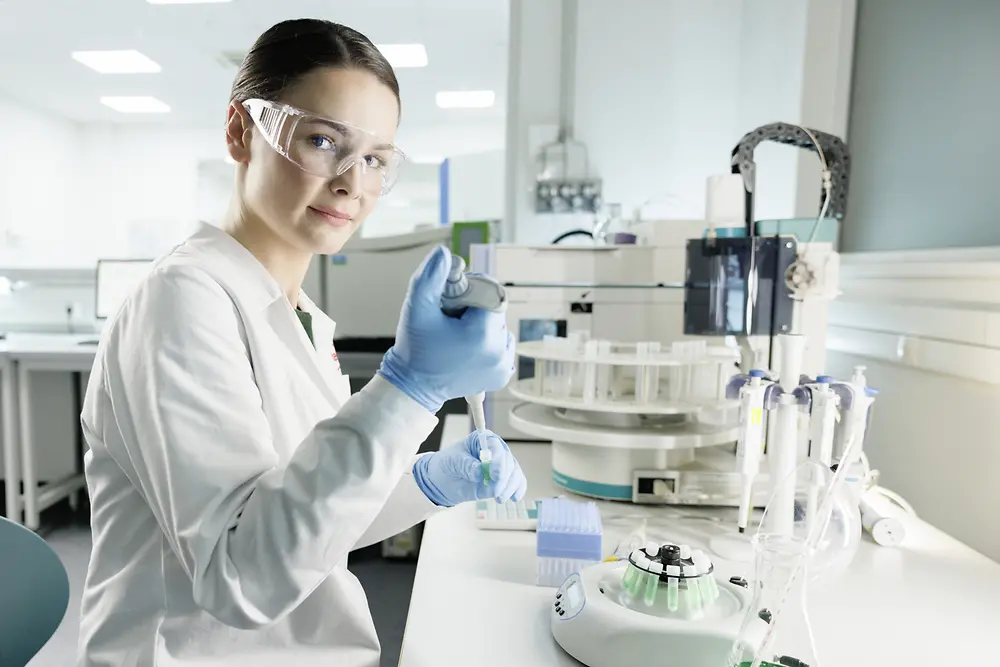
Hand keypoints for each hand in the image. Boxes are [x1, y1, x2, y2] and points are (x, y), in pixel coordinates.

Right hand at [378, 246, 514, 412]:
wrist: (414, 386)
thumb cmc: (415, 348)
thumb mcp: (417, 308)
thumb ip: (430, 277)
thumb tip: (444, 253)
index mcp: (483, 335)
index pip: (490, 292)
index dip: (470, 292)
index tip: (452, 305)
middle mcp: (500, 352)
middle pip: (495, 309)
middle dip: (475, 309)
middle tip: (451, 320)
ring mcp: (503, 366)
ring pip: (499, 326)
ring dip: (482, 325)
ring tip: (457, 336)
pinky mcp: (501, 375)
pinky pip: (502, 344)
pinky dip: (488, 341)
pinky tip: (467, 347)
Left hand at [412, 430, 526, 506]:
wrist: (444, 480)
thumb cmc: (448, 464)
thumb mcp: (454, 461)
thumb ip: (467, 465)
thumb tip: (479, 472)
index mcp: (482, 439)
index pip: (495, 446)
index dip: (498, 460)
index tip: (495, 474)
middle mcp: (495, 451)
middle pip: (508, 461)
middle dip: (504, 478)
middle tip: (496, 490)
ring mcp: (501, 466)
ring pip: (514, 473)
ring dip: (510, 487)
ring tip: (499, 497)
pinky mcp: (502, 480)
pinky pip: (516, 483)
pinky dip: (517, 490)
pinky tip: (514, 497)